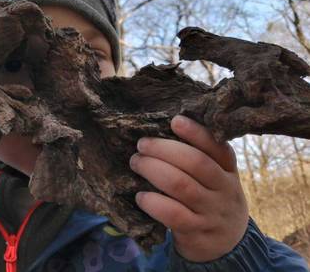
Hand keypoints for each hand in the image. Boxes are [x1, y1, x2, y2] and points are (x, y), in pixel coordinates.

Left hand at [129, 114, 248, 261]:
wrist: (229, 245)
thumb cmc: (211, 199)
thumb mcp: (216, 178)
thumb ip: (200, 158)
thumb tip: (159, 132)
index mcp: (228, 170)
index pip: (217, 148)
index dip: (196, 133)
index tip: (175, 120)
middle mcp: (224, 190)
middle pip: (196, 163)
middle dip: (164, 149)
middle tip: (142, 144)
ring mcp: (212, 212)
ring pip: (182, 186)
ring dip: (154, 170)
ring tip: (136, 163)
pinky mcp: (197, 232)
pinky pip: (173, 214)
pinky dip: (154, 202)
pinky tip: (141, 196)